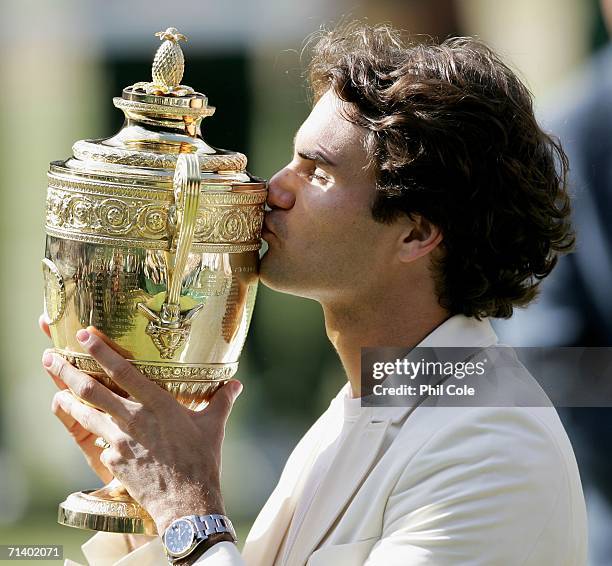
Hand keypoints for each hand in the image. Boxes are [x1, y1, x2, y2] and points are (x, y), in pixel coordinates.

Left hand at [42, 326, 242, 533]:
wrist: (186, 501)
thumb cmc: (202, 460)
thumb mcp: (214, 426)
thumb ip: (221, 401)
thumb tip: (236, 385)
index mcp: (158, 404)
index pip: (124, 372)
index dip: (102, 352)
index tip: (85, 335)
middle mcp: (133, 419)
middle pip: (92, 391)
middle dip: (68, 372)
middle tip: (50, 357)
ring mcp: (120, 441)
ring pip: (86, 415)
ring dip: (67, 400)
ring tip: (55, 389)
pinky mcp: (113, 462)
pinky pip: (97, 441)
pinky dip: (89, 431)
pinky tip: (86, 427)